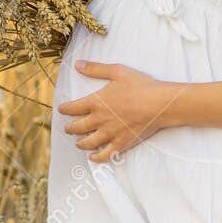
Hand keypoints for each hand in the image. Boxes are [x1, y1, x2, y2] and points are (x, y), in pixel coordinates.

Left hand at [56, 60, 176, 162]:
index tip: (62, 110)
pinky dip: (96, 157)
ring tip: (78, 142)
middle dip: (70, 128)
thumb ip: (95, 69)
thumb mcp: (117, 71)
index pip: (72, 108)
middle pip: (77, 127)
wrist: (160, 104)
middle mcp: (99, 120)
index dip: (64, 109)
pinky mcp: (121, 143)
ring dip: (80, 143)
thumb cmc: (140, 85)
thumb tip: (77, 64)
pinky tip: (93, 157)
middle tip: (68, 128)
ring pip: (88, 143)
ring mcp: (110, 134)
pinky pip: (105, 155)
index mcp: (96, 102)